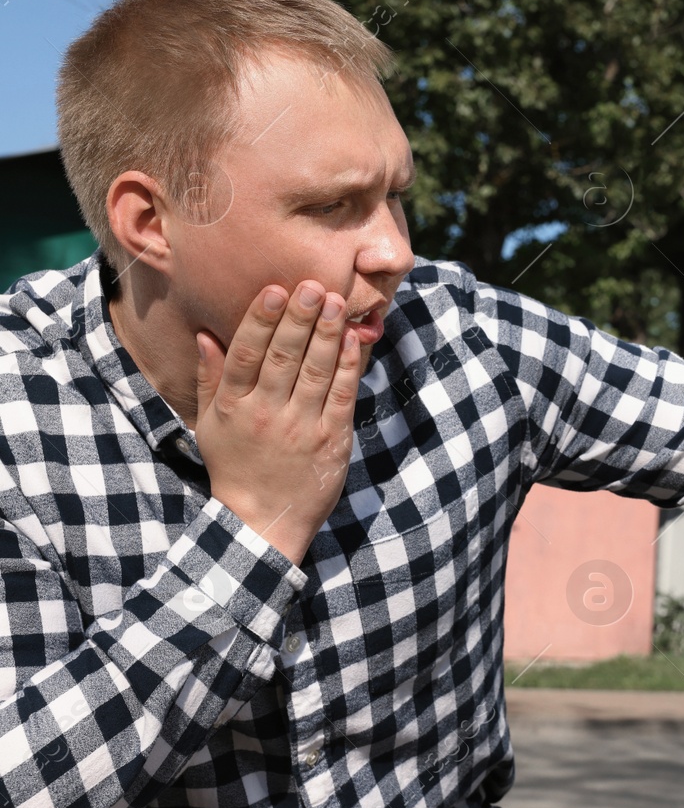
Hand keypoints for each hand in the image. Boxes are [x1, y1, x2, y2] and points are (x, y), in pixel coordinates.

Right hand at [195, 281, 362, 565]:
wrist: (262, 522)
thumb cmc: (235, 468)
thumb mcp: (210, 425)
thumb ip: (209, 379)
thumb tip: (205, 335)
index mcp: (232, 407)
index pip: (246, 354)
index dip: (261, 319)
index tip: (276, 290)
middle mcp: (265, 413)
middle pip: (283, 356)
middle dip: (300, 318)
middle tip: (314, 286)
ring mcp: (300, 427)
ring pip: (316, 371)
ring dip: (328, 334)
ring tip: (336, 303)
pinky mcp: (331, 440)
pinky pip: (341, 395)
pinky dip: (348, 366)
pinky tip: (354, 340)